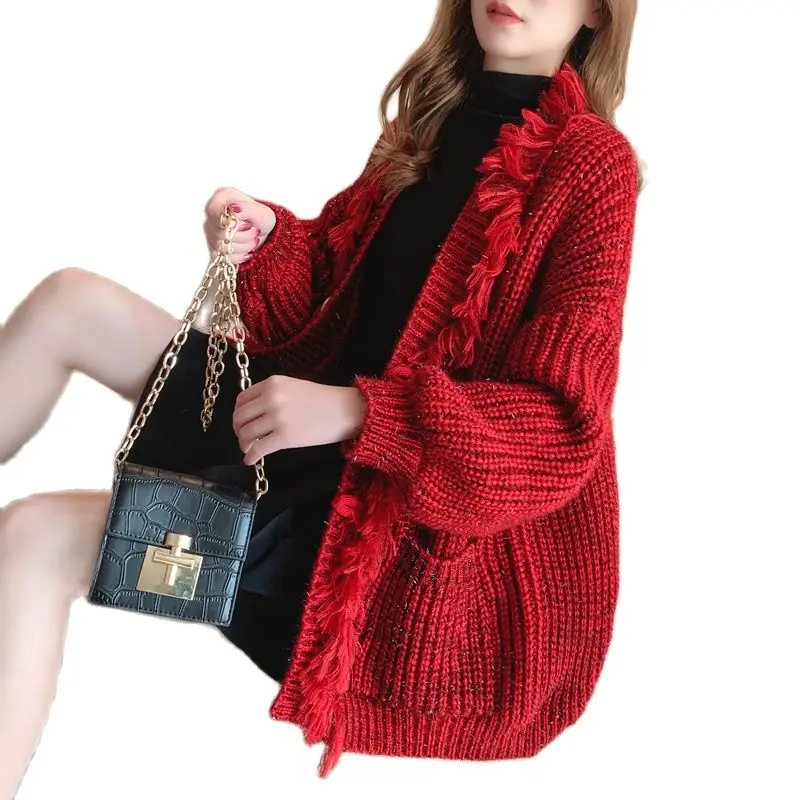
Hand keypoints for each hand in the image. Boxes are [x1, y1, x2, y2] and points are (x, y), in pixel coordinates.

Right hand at [204, 187, 276, 265]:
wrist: (263, 232)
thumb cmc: (261, 218)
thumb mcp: (261, 211)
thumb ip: (248, 209)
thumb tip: (234, 209)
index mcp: (221, 199)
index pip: (219, 215)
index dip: (235, 225)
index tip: (248, 225)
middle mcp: (212, 214)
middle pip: (220, 233)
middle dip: (243, 237)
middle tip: (255, 232)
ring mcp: (211, 232)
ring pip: (222, 247)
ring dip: (244, 247)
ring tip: (254, 241)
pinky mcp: (214, 247)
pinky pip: (223, 257)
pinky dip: (239, 257)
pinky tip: (247, 250)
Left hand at [232, 375, 366, 463]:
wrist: (346, 410)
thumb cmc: (324, 400)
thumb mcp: (294, 387)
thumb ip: (273, 394)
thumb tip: (255, 412)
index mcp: (272, 383)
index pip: (242, 399)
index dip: (239, 413)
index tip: (243, 421)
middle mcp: (271, 398)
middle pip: (240, 417)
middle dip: (238, 430)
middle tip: (244, 437)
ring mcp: (277, 418)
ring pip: (246, 434)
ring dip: (244, 444)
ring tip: (249, 449)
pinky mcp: (285, 437)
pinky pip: (258, 449)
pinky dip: (251, 456)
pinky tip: (251, 460)